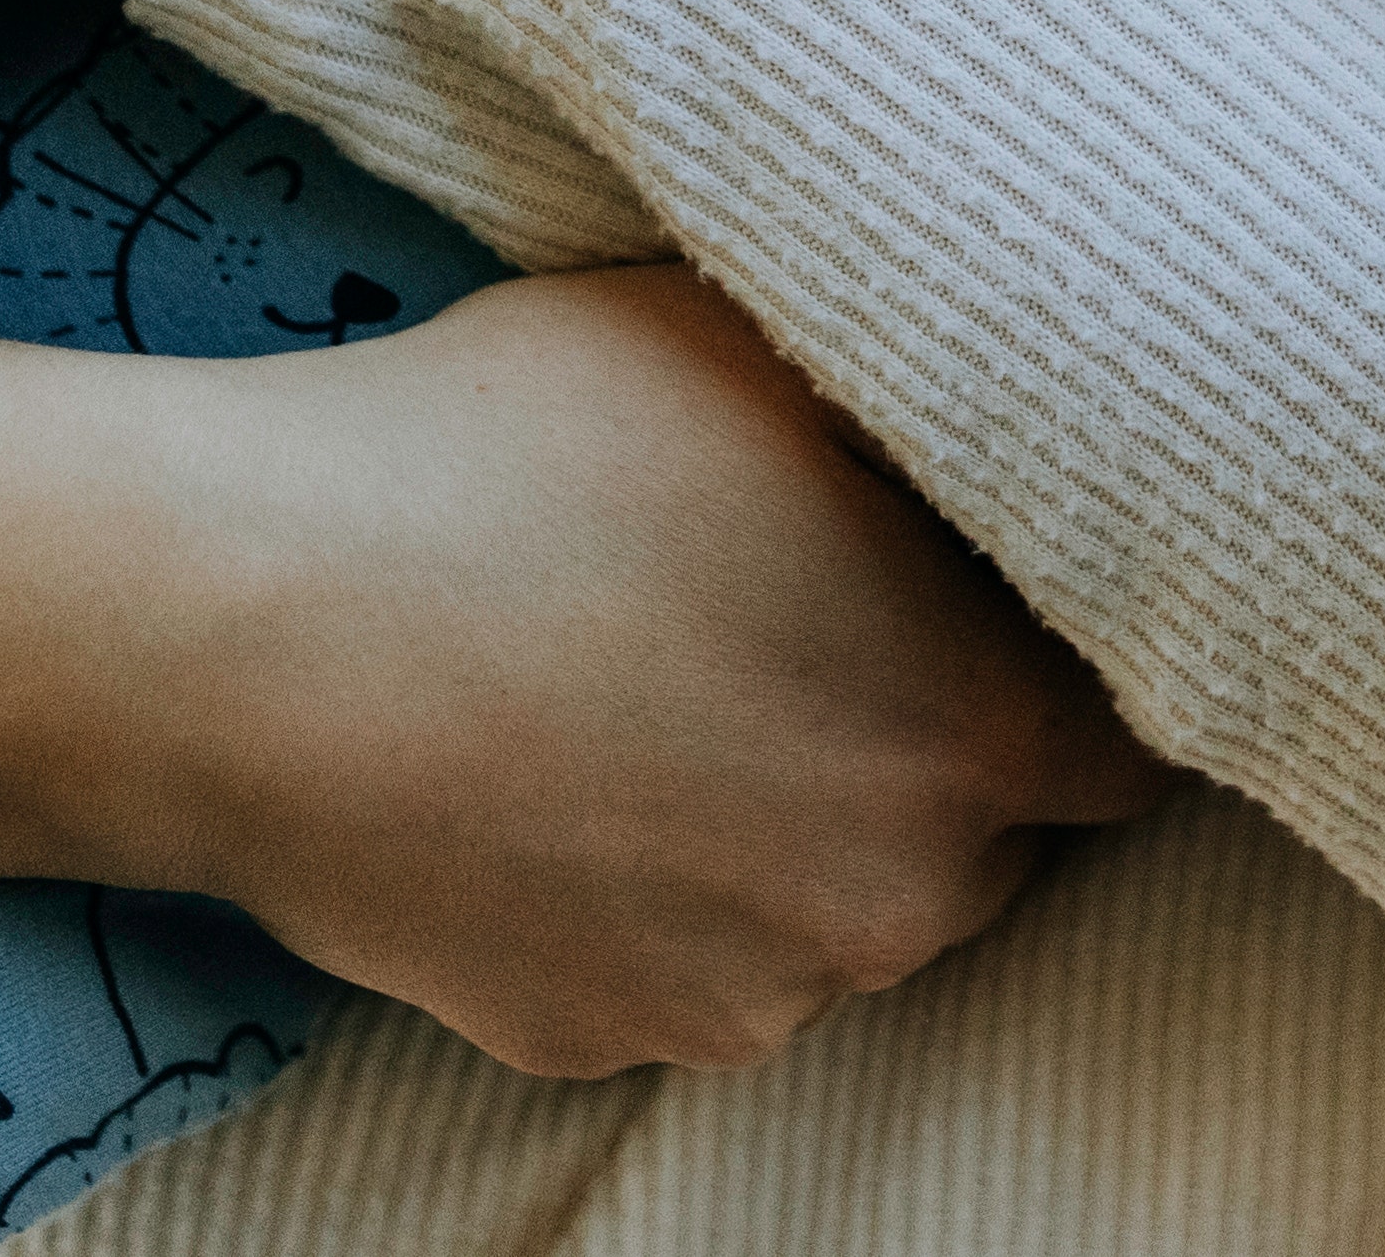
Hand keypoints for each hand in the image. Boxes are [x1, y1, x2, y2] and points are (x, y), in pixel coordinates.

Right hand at [0, 270, 1173, 1078]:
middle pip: (985, 837)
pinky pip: (677, 960)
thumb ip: (927, 411)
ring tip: (652, 677)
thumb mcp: (764, 349)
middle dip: (926, 741)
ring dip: (786, 822)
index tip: (1022, 608)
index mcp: (976, 729)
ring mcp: (740, 992)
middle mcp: (895, 896)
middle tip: (806, 615)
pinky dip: (647, 888)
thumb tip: (1023, 397)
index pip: (1138, 748)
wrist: (246, 619)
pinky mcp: (592, 1036)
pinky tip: (555, 762)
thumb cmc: (519, 442)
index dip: (1085, 669)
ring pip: (828, 907)